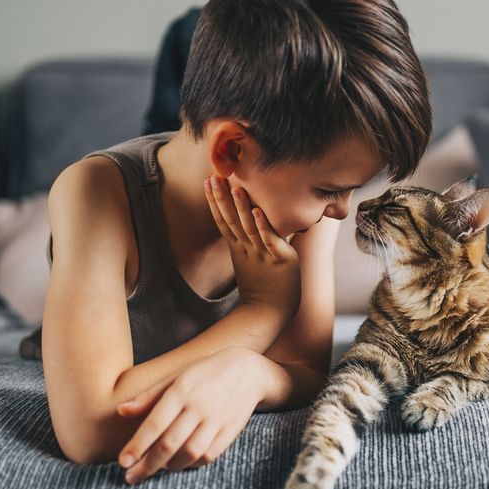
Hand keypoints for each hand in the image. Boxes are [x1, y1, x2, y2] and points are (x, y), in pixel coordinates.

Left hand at [115, 346, 265, 482]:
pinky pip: (209, 455)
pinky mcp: (231, 431)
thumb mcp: (176, 377)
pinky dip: (192, 464)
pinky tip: (180, 463)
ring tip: (156, 469)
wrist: (249, 371)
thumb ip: (149, 396)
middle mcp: (199, 406)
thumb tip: (121, 411)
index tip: (123, 462)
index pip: (155, 423)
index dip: (137, 445)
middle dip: (148, 465)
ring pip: (190, 453)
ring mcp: (217, 419)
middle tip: (131, 478)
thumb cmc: (204, 373)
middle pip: (170, 443)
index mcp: (182, 390)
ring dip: (170, 466)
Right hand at [204, 175, 301, 323]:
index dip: (215, 201)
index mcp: (238, 248)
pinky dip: (263, 226)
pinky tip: (257, 212)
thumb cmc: (263, 286)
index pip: (222, 220)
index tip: (208, 181)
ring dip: (241, 207)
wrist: (269, 312)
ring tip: (236, 187)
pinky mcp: (280, 260)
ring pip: (249, 228)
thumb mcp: (250, 260)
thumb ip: (248, 241)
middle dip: (221, 198)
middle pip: (230, 220)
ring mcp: (262, 254)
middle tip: (213, 176)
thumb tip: (249, 222)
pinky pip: (270, 241)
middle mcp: (247, 249)